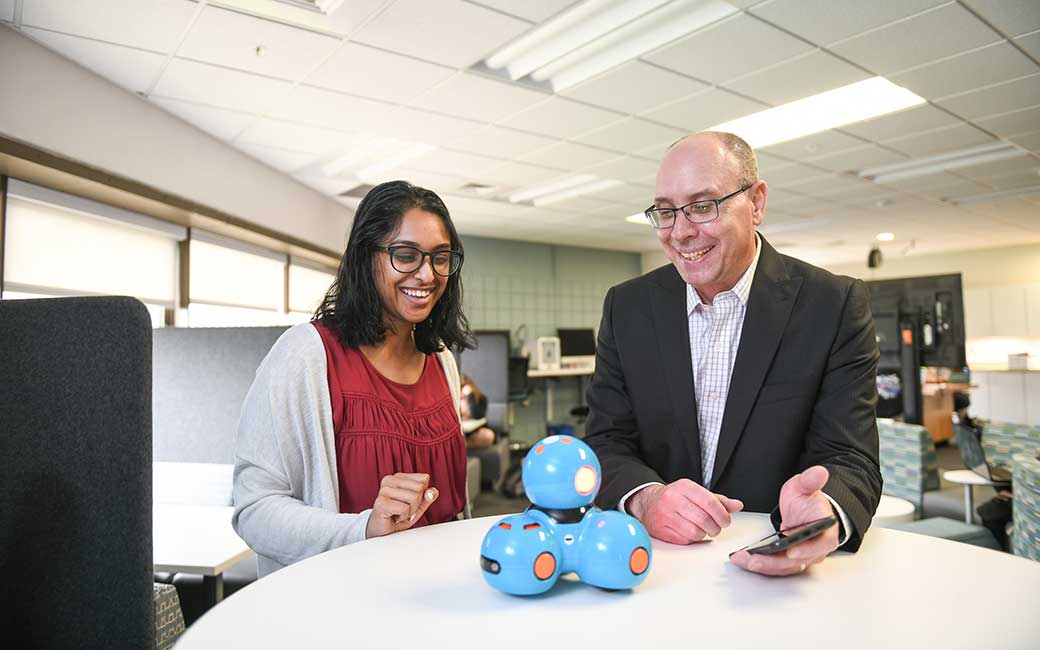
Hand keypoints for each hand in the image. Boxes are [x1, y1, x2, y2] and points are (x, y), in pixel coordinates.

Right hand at [365, 473, 438, 538]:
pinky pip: (405, 508)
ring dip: (409, 511)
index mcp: (398, 477)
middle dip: (416, 503)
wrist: (382, 532)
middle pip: (420, 488)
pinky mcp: (381, 503)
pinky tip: (394, 517)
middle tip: (403, 510)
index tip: (409, 502)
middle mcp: (389, 480)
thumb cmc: (399, 516)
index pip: (424, 479)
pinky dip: (403, 516)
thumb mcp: (418, 505)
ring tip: (398, 513)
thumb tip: (432, 492)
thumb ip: (428, 496)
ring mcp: (384, 491)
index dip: (422, 494)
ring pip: (414, 498)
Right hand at [627, 479, 742, 543]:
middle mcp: (672, 499)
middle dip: (716, 527)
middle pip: (704, 519)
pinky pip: (685, 540)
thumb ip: (717, 500)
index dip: (722, 514)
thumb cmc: (675, 498)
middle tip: (717, 527)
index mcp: (683, 486)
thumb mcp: (696, 493)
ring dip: (705, 534)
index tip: (726, 520)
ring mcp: (665, 515)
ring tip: (703, 529)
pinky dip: (693, 539)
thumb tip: (737, 505)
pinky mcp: (661, 530)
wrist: (648, 503)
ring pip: (696, 532)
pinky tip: (691, 532)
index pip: (709, 501)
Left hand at [730, 465, 837, 575]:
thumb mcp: (806, 486)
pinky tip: (745, 561)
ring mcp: (803, 556)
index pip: (821, 543)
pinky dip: (761, 565)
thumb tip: (820, 472)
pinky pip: (776, 566)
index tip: (791, 551)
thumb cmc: (807, 499)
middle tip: (753, 560)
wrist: (805, 508)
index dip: (807, 549)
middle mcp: (816, 548)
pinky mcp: (789, 559)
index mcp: (826, 531)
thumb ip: (811, 481)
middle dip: (774, 563)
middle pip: (798, 561)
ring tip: (742, 561)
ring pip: (784, 567)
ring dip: (763, 566)